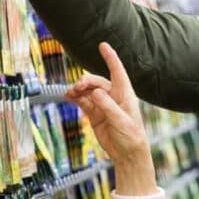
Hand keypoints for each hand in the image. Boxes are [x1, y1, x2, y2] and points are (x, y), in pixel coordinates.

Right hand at [65, 43, 154, 193]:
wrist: (127, 153)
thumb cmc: (131, 136)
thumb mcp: (121, 121)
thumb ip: (108, 106)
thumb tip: (95, 93)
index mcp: (125, 94)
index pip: (117, 71)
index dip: (110, 58)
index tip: (102, 45)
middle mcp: (113, 96)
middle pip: (97, 82)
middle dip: (86, 82)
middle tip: (78, 88)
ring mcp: (103, 104)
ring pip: (88, 91)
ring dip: (79, 90)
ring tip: (70, 93)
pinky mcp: (95, 114)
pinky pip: (83, 102)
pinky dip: (76, 98)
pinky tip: (68, 96)